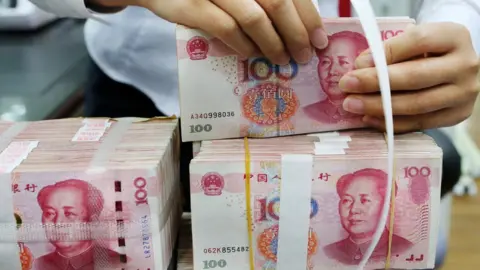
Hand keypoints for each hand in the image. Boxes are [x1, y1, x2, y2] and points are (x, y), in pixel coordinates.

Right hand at [129, 0, 327, 63]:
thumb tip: (300, 25)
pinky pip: (226, 28)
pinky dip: (243, 45)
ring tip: (282, 60)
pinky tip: (251, 55)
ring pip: (255, 17)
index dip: (309, 17)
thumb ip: (264, 0)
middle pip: (279, 3)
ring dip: (273, 44)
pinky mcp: (193, 5)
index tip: (319, 40)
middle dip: (296, 34)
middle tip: (304, 56)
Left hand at [338, 22, 479, 132]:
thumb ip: (391, 50)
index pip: (418, 42)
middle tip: (347, 86)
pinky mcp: (456, 116)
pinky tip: (368, 118)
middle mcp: (465, 65)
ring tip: (352, 104)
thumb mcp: (414, 40)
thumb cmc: (428, 51)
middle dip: (375, 83)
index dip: (386, 53)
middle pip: (415, 77)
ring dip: (378, 107)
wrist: (456, 68)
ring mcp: (463, 94)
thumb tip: (360, 67)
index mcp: (454, 37)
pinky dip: (390, 122)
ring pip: (416, 104)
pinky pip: (418, 123)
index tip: (358, 63)